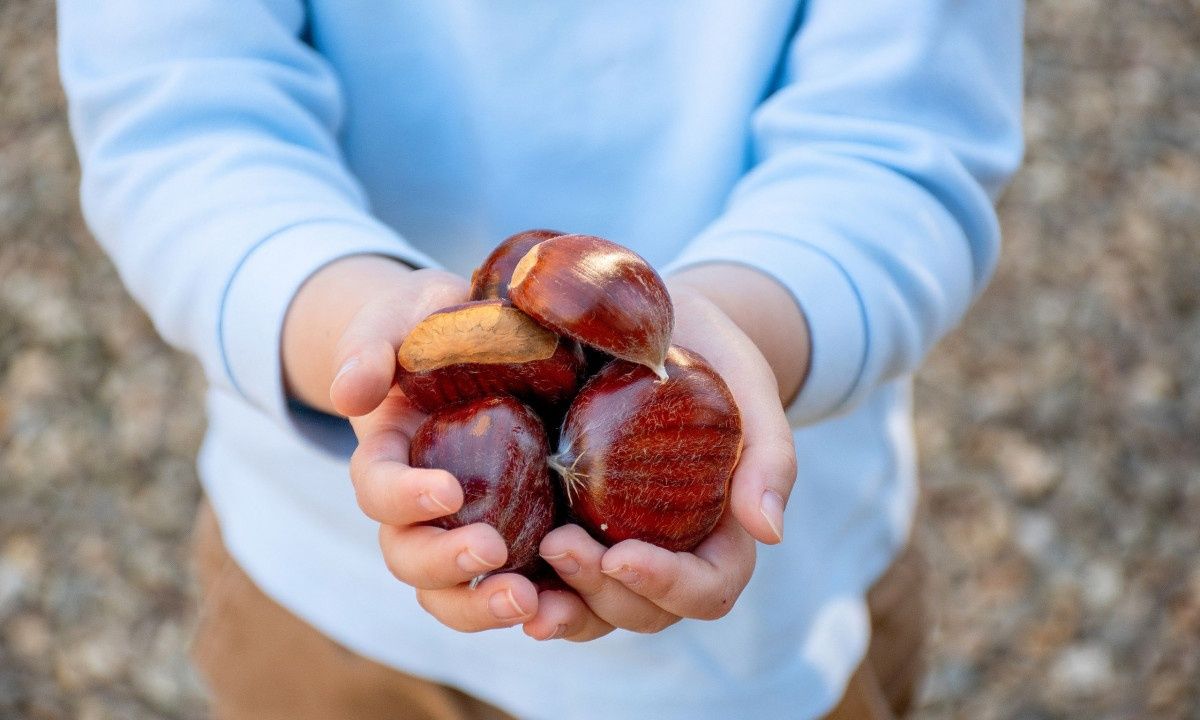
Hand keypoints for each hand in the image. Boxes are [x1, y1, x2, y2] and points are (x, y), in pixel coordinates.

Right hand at [282, 256, 539, 630]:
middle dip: (444, 566)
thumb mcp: (400, 318)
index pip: (377, 490)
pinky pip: (515, 587)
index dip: (404, 499)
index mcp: (388, 457)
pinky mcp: (516, 537)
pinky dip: (536, 607)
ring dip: (483, 607)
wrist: (478, 337)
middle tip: (493, 553)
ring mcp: (464, 529)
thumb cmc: (433, 324)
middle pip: (409, 559)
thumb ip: (371, 347)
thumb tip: (350, 394)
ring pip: (452, 595)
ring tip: (531, 604)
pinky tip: (568, 606)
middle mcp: (418, 508)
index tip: (449, 491)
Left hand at [522, 276, 801, 640]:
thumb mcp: (749, 386)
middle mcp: (667, 554)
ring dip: (559, 609)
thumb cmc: (712, 352)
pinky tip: (490, 574)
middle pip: (643, 611)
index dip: (668, 585)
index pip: (707, 589)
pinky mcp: (566, 525)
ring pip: (592, 611)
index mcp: (720, 534)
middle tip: (558, 546)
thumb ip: (769, 453)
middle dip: (602, 593)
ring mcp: (613, 546)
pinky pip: (548, 579)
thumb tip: (770, 531)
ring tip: (515, 587)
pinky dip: (524, 586)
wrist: (654, 321)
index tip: (622, 554)